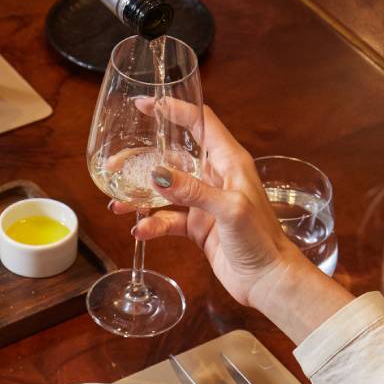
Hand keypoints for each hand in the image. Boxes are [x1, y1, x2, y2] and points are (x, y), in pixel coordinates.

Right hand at [111, 100, 353, 341]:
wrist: (267, 279)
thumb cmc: (260, 240)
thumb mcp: (229, 209)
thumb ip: (194, 191)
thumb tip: (157, 175)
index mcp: (230, 162)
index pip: (200, 124)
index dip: (174, 110)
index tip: (146, 104)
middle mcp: (216, 177)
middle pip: (174, 157)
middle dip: (144, 160)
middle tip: (116, 162)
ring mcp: (205, 203)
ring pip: (166, 191)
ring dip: (142, 197)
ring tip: (118, 203)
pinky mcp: (198, 227)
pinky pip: (168, 219)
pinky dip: (153, 224)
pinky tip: (139, 231)